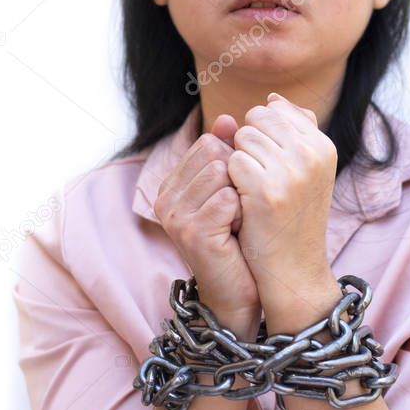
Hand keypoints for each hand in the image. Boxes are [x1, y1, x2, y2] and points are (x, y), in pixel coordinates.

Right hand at [152, 112, 260, 326]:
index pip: (210, 143)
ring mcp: (175, 215)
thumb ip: (228, 153)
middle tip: (239, 212)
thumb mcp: (232, 190)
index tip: (236, 196)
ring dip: (244, 196)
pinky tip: (239, 233)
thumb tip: (228, 118)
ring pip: (223, 173)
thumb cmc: (238, 239)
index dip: (235, 164)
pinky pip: (229, 199)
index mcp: (172, 184)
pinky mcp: (191, 232)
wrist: (239, 291)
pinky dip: (244, 213)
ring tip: (239, 222)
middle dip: (239, 178)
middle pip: (216, 154)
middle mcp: (166, 197)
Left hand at [227, 92, 336, 287]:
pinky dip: (231, 179)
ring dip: (238, 161)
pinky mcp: (268, 192)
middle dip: (248, 144)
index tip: (271, 166)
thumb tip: (273, 98)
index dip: (262, 135)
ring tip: (252, 190)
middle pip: (257, 119)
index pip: (275, 110)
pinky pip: (232, 161)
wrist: (292, 269)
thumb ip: (294, 131)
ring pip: (243, 137)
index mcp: (324, 146)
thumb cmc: (292, 216)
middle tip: (258, 178)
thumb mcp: (306, 170)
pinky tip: (244, 200)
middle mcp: (313, 155)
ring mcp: (292, 173)